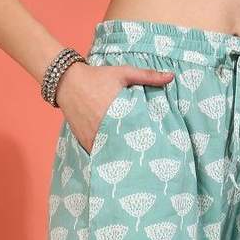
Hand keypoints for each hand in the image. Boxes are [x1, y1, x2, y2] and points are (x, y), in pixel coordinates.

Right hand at [55, 62, 173, 153]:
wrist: (67, 82)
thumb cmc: (98, 76)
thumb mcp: (123, 73)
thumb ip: (148, 76)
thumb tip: (172, 77)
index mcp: (117, 112)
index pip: (137, 133)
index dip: (147, 142)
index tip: (157, 148)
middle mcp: (104, 127)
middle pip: (125, 147)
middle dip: (136, 154)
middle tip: (149, 162)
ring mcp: (94, 137)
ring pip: (112, 154)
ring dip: (122, 158)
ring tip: (135, 166)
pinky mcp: (85, 142)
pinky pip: (99, 155)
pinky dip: (107, 157)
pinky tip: (118, 163)